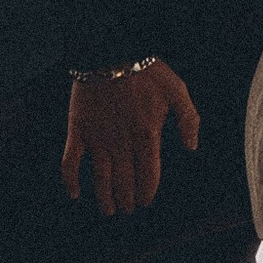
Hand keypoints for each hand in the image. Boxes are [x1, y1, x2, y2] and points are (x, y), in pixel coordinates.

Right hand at [61, 60, 199, 216]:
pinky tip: (75, 194)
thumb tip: (191, 146)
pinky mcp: (77, 131)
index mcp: (147, 136)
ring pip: (101, 178)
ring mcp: (97, 139)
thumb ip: (189, 120)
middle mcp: (121, 143)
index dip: (147, 193)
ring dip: (105, 198)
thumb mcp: (177, 91)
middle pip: (125, 182)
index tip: (146, 201)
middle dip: (127, 200)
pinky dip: (70, 180)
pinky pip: (70, 161)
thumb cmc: (147, 70)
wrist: (111, 51)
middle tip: (128, 209)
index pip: (148, 176)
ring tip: (109, 210)